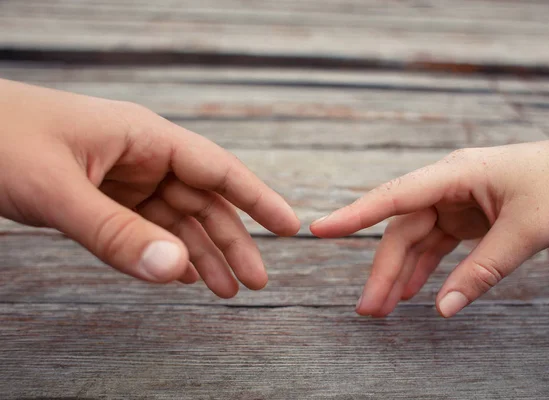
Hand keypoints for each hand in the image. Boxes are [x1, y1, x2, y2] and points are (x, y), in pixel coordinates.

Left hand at [0, 79, 299, 296]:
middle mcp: (142, 158)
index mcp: (144, 138)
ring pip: (175, 221)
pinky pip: (145, 230)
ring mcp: (122, 180)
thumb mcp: (57, 189)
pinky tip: (182, 276)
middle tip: (256, 282)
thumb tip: (176, 270)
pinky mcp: (102, 199)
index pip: (217, 169)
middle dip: (232, 242)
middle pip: (202, 202)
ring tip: (226, 292)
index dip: (257, 199)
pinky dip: (166, 254)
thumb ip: (115, 233)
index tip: (290, 228)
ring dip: (200, 256)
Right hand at [311, 135, 548, 316]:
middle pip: (402, 230)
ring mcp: (455, 201)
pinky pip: (435, 244)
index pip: (394, 197)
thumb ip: (483, 271)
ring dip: (399, 273)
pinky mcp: (465, 216)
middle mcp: (446, 185)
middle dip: (383, 269)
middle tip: (368, 309)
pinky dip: (424, 268)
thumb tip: (443, 308)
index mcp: (454, 175)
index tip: (321, 230)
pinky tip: (413, 292)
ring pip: (415, 239)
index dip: (355, 215)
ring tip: (382, 308)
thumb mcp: (526, 231)